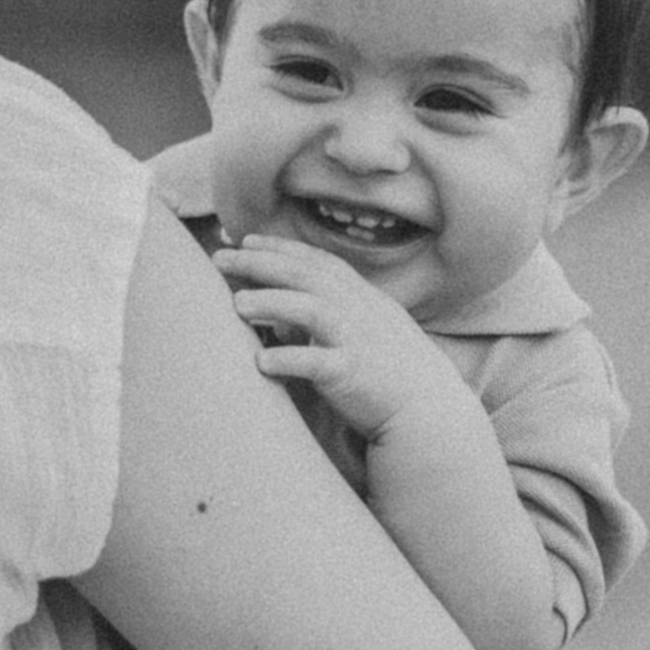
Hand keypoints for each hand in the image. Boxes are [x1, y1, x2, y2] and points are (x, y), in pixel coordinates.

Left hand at [213, 235, 467, 440]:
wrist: (429, 411)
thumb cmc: (389, 374)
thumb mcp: (360, 335)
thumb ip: (320, 324)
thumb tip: (274, 323)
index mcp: (361, 298)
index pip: (316, 262)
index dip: (280, 247)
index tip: (246, 239)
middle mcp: (358, 311)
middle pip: (304, 276)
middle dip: (259, 263)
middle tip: (220, 257)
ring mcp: (356, 340)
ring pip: (309, 310)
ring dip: (271, 303)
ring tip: (237, 303)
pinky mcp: (352, 374)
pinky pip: (316, 362)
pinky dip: (287, 359)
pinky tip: (260, 361)